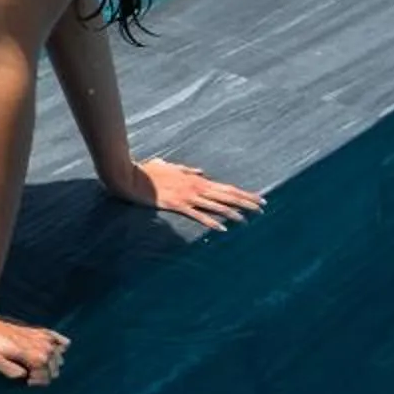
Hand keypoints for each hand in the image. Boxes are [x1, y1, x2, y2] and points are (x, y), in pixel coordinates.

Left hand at [0, 310, 67, 386]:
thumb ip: (9, 370)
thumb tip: (25, 376)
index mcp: (26, 353)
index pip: (46, 375)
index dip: (38, 382)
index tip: (26, 381)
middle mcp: (36, 343)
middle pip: (54, 366)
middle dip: (45, 374)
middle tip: (30, 374)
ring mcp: (35, 335)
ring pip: (57, 354)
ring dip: (51, 362)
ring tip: (37, 366)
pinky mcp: (32, 329)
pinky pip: (53, 336)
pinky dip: (59, 342)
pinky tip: (59, 347)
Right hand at [117, 156, 264, 228]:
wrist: (130, 176)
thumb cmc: (148, 171)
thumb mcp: (169, 165)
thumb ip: (187, 169)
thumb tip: (202, 171)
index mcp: (195, 179)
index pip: (225, 187)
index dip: (243, 194)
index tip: (259, 198)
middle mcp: (194, 187)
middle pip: (225, 195)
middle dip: (245, 202)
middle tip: (263, 208)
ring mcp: (186, 196)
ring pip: (214, 205)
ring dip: (232, 212)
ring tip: (248, 219)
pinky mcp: (176, 204)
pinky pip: (197, 215)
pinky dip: (211, 221)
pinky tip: (222, 228)